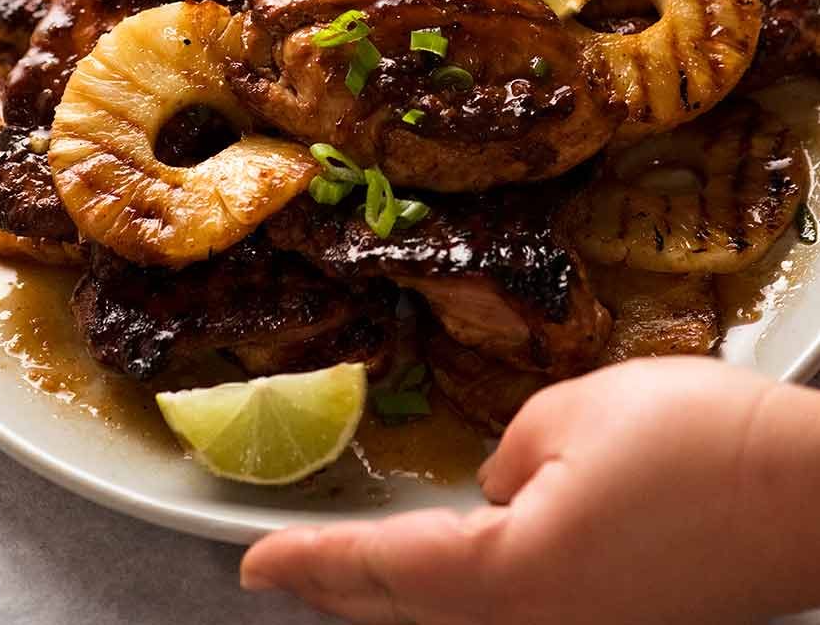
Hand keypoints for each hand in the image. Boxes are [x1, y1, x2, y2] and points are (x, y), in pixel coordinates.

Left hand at [241, 357, 811, 624]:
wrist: (806, 496)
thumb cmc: (694, 443)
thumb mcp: (570, 413)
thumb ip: (506, 457)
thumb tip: (496, 493)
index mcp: (510, 576)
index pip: (381, 569)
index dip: (309, 560)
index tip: (252, 563)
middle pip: (409, 616)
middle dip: (339, 591)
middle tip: (283, 571)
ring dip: (394, 599)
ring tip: (348, 572)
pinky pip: (509, 618)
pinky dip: (456, 600)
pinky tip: (450, 575)